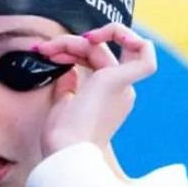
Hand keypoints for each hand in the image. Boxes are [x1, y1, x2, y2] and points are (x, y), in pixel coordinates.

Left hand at [34, 24, 156, 156]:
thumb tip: (70, 69)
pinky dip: (123, 34)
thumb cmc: (61, 140)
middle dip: (69, 43)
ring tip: (48, 49)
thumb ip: (70, 85)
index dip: (72, 50)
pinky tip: (95, 35)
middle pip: (98, 51)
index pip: (95, 61)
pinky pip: (144, 52)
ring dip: (72, 40)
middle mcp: (121, 91)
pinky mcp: (119, 81)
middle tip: (44, 49)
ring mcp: (122, 86)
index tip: (49, 54)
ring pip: (103, 47)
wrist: (64, 153)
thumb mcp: (63, 105)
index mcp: (109, 99)